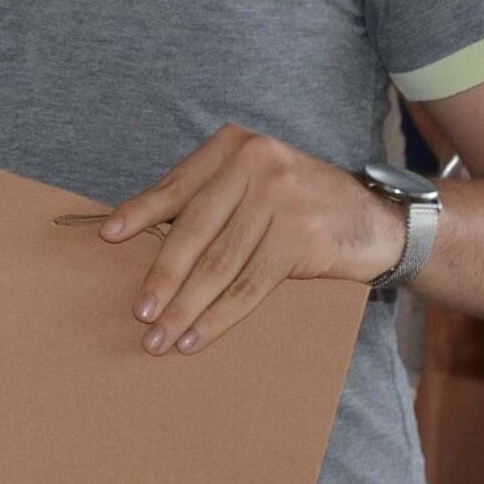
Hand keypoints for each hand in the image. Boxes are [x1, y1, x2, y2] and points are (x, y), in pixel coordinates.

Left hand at [101, 126, 406, 354]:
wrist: (375, 220)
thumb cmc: (300, 203)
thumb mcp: (254, 181)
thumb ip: (209, 197)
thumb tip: (136, 230)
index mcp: (234, 146)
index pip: (177, 186)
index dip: (140, 213)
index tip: (108, 236)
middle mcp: (255, 164)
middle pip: (194, 230)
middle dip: (162, 277)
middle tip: (139, 312)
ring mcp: (280, 199)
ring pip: (218, 265)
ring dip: (185, 307)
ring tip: (161, 336)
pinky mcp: (299, 237)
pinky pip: (248, 286)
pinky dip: (219, 317)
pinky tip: (198, 337)